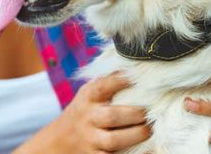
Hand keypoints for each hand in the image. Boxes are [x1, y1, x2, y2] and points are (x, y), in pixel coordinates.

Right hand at [15, 72, 150, 153]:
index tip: (140, 77)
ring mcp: (90, 139)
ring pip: (113, 140)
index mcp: (88, 97)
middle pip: (112, 116)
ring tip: (149, 130)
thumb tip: (137, 65)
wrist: (59, 140)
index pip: (105, 85)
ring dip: (136, 135)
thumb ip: (109, 81)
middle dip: (136, 114)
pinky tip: (147, 149)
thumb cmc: (84, 111)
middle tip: (151, 111)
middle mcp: (88, 117)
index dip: (123, 80)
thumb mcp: (89, 93)